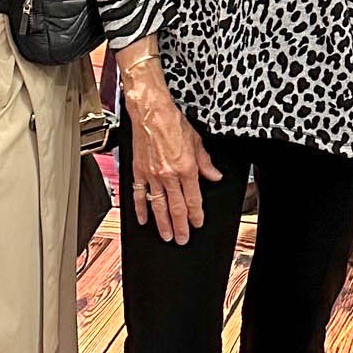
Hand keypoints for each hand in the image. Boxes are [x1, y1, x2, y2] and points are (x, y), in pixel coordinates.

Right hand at [128, 86, 222, 243]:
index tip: (197, 224)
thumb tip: (214, 175)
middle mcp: (169, 175)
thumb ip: (205, 162)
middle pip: (175, 207)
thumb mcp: (197, 141)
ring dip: (162, 223)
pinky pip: (138, 194)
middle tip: (181, 240)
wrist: (151, 112)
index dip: (196, 215)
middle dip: (180, 226)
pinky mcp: (138, 171)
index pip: (193, 199)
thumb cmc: (173, 122)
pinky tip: (143, 219)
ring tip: (166, 236)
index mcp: (186, 168)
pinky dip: (140, 208)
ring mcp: (152, 175)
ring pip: (157, 205)